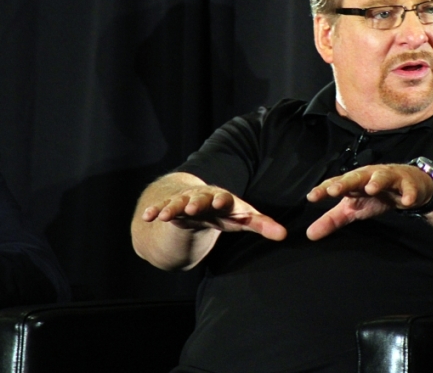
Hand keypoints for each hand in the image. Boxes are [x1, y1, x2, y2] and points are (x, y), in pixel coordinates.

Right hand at [140, 184, 286, 240]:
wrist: (195, 202)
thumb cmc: (224, 212)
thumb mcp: (242, 218)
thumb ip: (262, 225)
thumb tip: (285, 235)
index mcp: (222, 199)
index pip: (224, 198)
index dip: (223, 200)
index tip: (221, 202)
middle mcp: (202, 198)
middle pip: (199, 199)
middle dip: (196, 202)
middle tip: (193, 207)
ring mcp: (184, 202)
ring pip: (178, 204)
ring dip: (172, 208)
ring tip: (164, 215)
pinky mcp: (169, 208)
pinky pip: (160, 209)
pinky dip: (154, 212)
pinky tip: (147, 217)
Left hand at [305, 164, 432, 239]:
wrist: (408, 186)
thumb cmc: (375, 196)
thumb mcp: (353, 209)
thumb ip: (332, 220)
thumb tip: (309, 235)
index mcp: (353, 182)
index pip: (336, 184)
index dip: (324, 190)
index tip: (311, 197)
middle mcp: (369, 176)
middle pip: (356, 177)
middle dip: (346, 182)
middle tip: (334, 190)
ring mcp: (390, 178)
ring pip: (382, 177)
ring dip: (377, 181)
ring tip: (371, 188)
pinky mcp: (408, 185)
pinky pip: (409, 189)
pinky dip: (408, 194)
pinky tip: (407, 201)